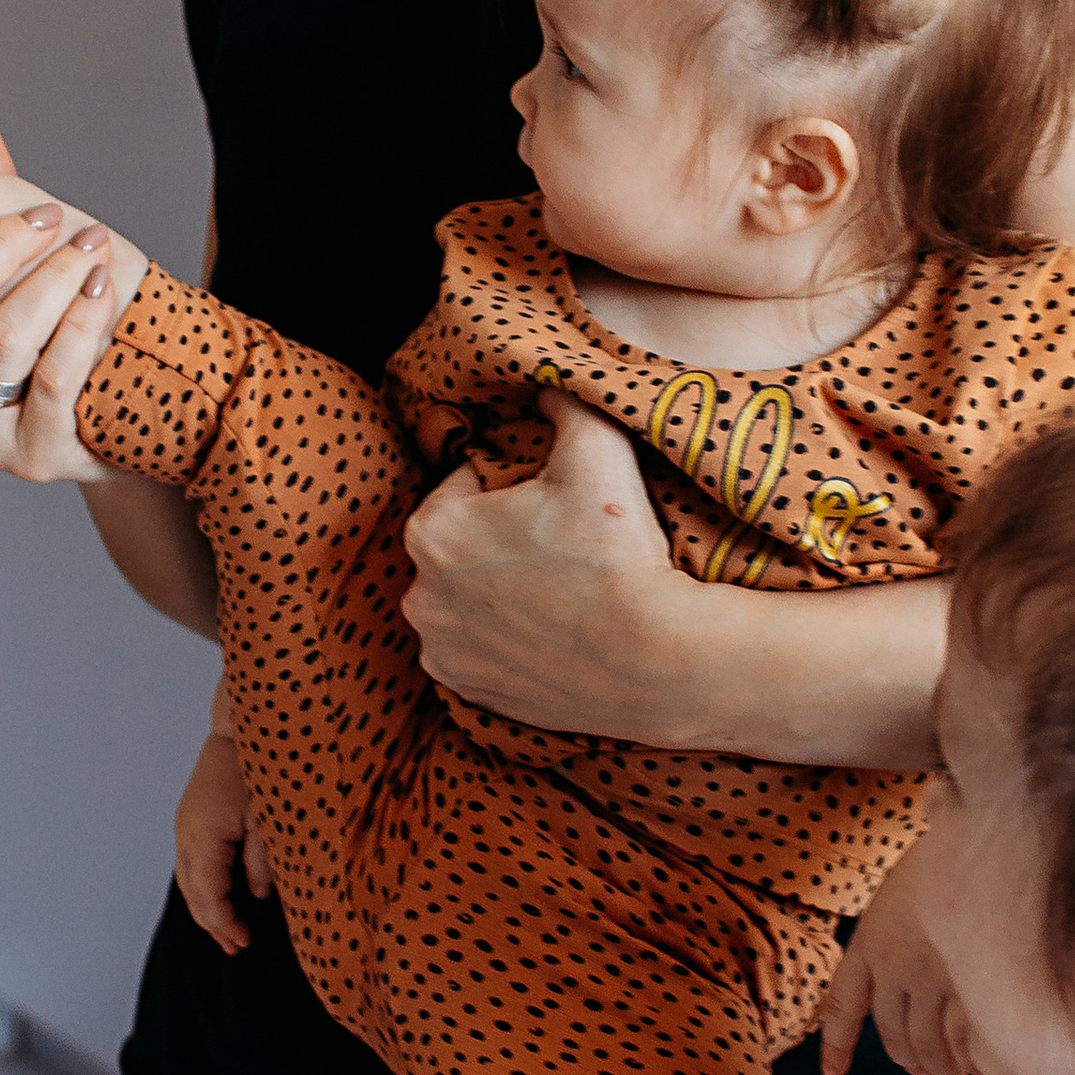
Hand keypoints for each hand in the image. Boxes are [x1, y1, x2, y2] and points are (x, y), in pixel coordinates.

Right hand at [0, 163, 132, 485]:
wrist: (122, 424)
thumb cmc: (57, 334)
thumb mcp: (10, 278)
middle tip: (48, 214)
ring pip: (0, 338)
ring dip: (52, 277)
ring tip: (90, 244)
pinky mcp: (34, 459)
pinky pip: (52, 377)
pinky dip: (81, 319)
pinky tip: (103, 284)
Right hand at [173, 705, 272, 953]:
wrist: (241, 726)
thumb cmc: (258, 768)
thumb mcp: (270, 821)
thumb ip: (262, 863)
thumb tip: (258, 897)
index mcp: (206, 837)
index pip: (210, 896)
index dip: (226, 923)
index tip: (245, 942)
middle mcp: (187, 834)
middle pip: (193, 893)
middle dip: (213, 923)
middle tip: (235, 947)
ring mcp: (185, 825)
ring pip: (187, 880)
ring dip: (205, 907)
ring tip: (225, 931)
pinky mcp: (190, 817)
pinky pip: (190, 863)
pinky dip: (201, 886)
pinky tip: (218, 895)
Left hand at [402, 388, 683, 735]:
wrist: (656, 659)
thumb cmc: (619, 553)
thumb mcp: (598, 450)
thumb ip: (564, 398)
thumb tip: (546, 382)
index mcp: (433, 529)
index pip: (466, 487)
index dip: (513, 487)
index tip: (553, 502)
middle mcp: (419, 594)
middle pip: (461, 547)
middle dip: (499, 541)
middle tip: (560, 546)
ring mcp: (442, 650)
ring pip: (466, 601)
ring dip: (497, 593)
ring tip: (558, 592)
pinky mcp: (469, 692)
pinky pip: (478, 653)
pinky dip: (504, 642)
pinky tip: (549, 633)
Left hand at [821, 836, 974, 1074]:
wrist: (982, 832)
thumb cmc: (954, 845)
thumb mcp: (911, 880)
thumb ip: (906, 907)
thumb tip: (924, 836)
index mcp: (870, 939)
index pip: (843, 1004)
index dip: (837, 1043)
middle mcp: (893, 963)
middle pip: (891, 1031)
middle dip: (905, 1058)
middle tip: (921, 1074)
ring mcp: (930, 975)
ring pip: (925, 1041)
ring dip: (936, 1065)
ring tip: (949, 1074)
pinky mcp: (969, 985)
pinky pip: (959, 1038)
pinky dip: (964, 1057)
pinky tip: (975, 1065)